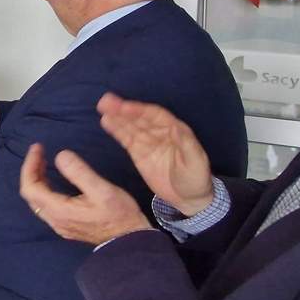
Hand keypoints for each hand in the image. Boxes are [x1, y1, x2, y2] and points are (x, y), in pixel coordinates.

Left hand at [18, 142, 152, 244]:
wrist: (130, 241)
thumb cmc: (118, 215)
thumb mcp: (101, 189)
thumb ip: (79, 172)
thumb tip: (60, 156)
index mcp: (59, 210)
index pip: (30, 187)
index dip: (30, 165)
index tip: (38, 147)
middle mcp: (55, 220)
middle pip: (31, 195)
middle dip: (32, 170)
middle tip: (41, 152)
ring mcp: (60, 225)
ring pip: (38, 201)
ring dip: (38, 180)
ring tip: (45, 162)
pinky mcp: (68, 226)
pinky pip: (47, 206)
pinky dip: (45, 189)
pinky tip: (55, 181)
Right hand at [97, 93, 214, 215]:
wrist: (189, 198)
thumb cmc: (196, 178)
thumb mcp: (196, 162)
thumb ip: (187, 144)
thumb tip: (175, 127)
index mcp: (175, 130)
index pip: (154, 115)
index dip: (139, 110)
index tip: (124, 107)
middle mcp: (159, 132)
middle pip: (139, 117)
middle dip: (123, 109)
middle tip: (106, 102)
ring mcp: (148, 142)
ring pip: (130, 126)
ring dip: (117, 117)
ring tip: (102, 107)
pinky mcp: (139, 153)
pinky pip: (126, 139)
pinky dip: (116, 130)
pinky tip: (106, 122)